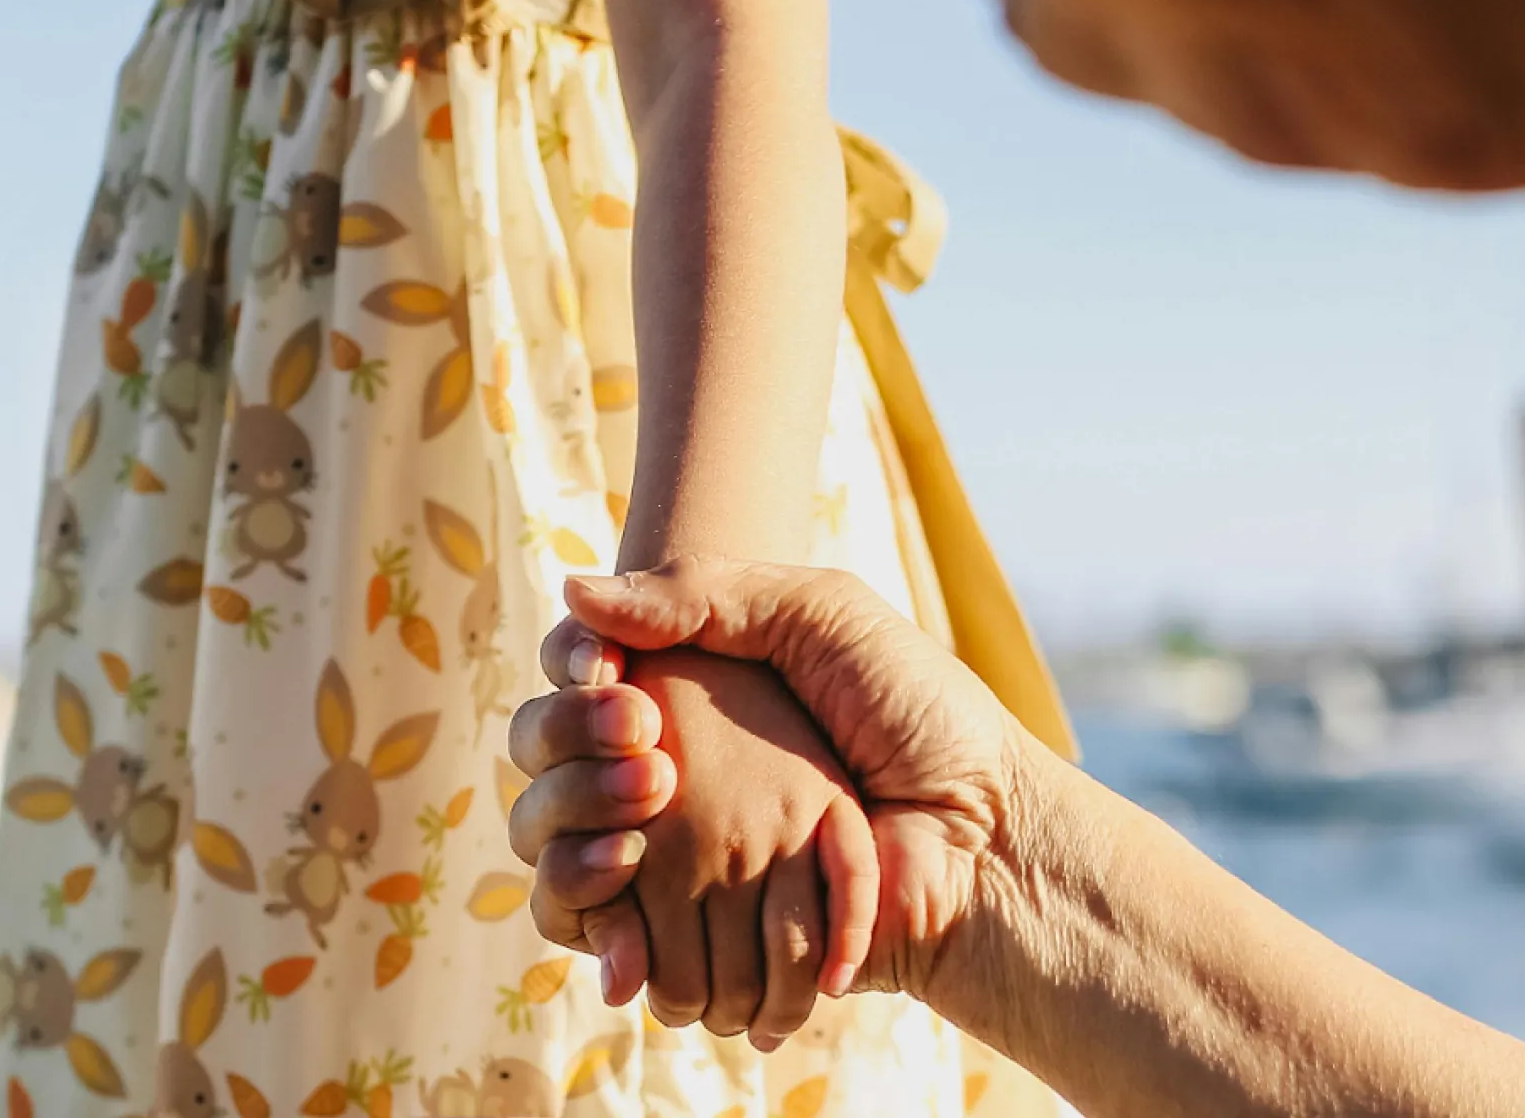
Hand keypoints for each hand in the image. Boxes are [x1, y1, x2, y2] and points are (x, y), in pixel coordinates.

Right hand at [510, 557, 1031, 1004]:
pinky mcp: (675, 937)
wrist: (980, 845)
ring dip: (566, 814)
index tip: (600, 664)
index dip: (572, 661)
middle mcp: (664, 768)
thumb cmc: (922, 719)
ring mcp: (662, 855)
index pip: (580, 665)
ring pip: (546, 833)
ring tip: (637, 815)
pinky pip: (585, 926)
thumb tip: (576, 586)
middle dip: (566, 734)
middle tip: (645, 736)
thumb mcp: (824, 615)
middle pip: (543, 747)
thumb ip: (705, 591)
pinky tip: (623, 877)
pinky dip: (586, 905)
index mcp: (692, 687)